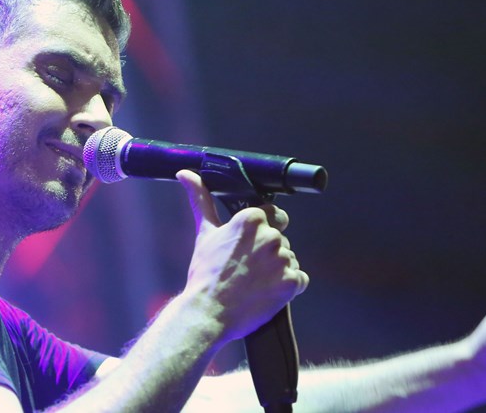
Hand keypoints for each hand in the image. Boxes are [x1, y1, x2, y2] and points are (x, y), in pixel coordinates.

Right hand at [177, 169, 307, 342]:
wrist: (208, 312)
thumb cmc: (204, 273)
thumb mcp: (204, 233)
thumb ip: (200, 199)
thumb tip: (185, 173)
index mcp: (251, 219)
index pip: (272, 216)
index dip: (261, 232)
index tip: (247, 247)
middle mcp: (271, 236)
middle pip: (281, 239)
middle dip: (268, 253)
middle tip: (246, 268)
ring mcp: (283, 259)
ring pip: (289, 259)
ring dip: (278, 270)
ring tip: (254, 282)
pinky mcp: (292, 282)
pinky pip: (299, 279)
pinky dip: (288, 287)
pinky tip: (267, 292)